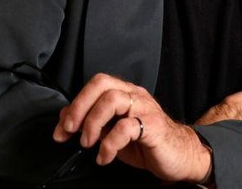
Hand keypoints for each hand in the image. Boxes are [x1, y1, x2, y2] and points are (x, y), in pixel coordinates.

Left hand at [52, 73, 210, 182]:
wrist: (178, 155)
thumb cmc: (146, 142)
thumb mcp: (113, 131)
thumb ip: (93, 121)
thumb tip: (66, 117)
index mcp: (125, 93)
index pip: (96, 84)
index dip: (76, 103)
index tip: (63, 128)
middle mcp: (135, 95)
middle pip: (102, 85)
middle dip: (80, 107)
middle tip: (71, 131)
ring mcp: (145, 108)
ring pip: (113, 100)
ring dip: (93, 123)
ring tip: (88, 143)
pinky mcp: (153, 126)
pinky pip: (126, 128)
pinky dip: (109, 144)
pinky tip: (105, 157)